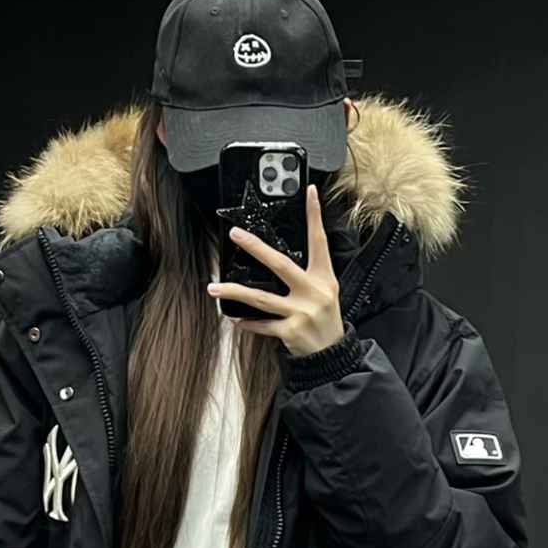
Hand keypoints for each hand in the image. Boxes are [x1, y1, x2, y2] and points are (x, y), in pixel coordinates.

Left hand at [208, 183, 345, 356]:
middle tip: (236, 235)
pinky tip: (234, 319)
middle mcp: (313, 292)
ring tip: (214, 288)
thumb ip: (307, 274)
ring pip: (261, 298)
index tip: (309, 193)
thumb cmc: (326, 320)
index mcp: (324, 277)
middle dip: (256, 248)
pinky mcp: (290, 331)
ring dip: (235, 292)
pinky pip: (262, 325)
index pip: (319, 241)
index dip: (315, 215)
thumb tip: (277, 256)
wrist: (332, 354)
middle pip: (280, 264)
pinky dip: (247, 323)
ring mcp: (301, 312)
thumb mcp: (326, 291)